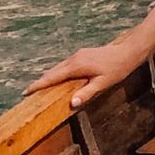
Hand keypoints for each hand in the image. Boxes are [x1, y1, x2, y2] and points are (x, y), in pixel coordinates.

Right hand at [30, 34, 151, 108]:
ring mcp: (77, 55)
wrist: (128, 51)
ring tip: (39, 87)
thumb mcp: (102, 83)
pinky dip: (57, 72)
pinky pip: (64, 65)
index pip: (53, 77)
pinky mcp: (81, 55)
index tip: (27, 91)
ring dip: (48, 77)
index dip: (39, 84)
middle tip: (28, 92)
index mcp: (76, 66)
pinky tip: (56, 78)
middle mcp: (74, 59)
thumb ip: (86, 93)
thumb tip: (71, 103)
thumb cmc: (117, 69)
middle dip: (40, 81)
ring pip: (58, 67)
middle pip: (52, 72)